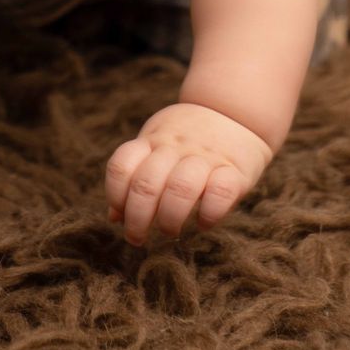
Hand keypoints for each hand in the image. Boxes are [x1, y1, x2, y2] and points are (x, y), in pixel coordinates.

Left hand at [104, 102, 273, 245]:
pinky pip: (220, 193)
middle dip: (137, 220)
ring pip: (180, 189)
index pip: (121, 166)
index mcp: (153, 140)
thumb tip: (114, 217)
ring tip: (170, 231)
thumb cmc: (189, 138)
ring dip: (170, 218)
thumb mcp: (157, 145)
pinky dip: (209, 214)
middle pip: (147, 184)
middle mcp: (176, 147)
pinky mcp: (235, 170)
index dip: (115, 196)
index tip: (121, 216)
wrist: (235, 111)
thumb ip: (136, 177)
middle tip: (138, 238)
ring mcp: (206, 157)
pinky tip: (204, 223)